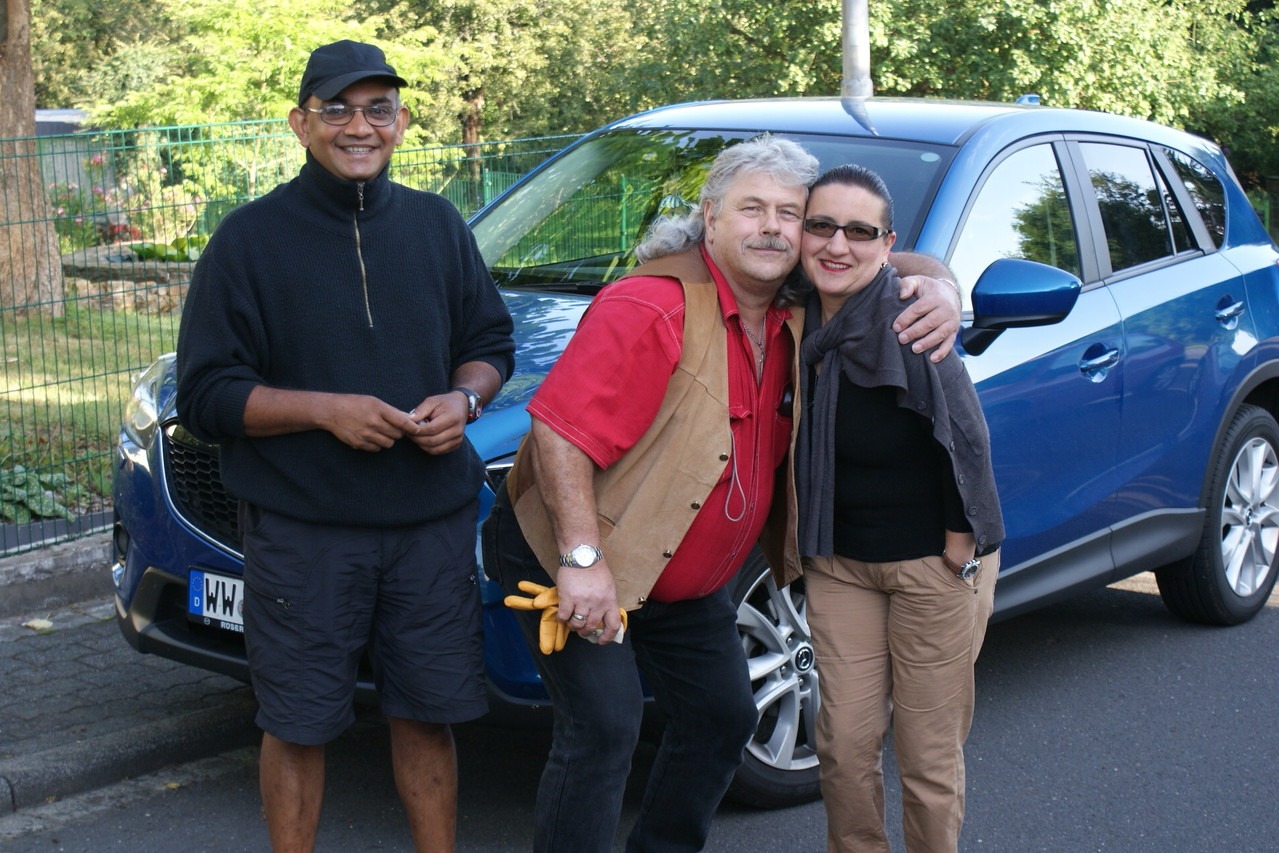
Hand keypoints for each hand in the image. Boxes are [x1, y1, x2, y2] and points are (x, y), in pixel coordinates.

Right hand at [322, 394, 416, 450]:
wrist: (332, 411)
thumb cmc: (355, 404)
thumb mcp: (374, 401)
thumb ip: (391, 411)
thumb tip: (409, 419)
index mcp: (378, 409)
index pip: (402, 421)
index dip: (413, 427)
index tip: (418, 430)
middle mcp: (373, 422)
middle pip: (397, 435)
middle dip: (398, 432)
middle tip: (393, 427)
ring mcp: (366, 434)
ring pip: (389, 443)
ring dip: (388, 439)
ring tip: (380, 431)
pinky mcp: (359, 444)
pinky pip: (377, 448)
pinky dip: (377, 444)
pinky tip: (371, 436)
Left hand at [405, 391, 467, 454]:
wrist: (461, 406)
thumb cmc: (444, 403)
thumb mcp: (432, 401)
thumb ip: (420, 411)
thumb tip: (408, 421)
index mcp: (453, 417)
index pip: (432, 429)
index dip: (418, 431)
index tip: (408, 429)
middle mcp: (457, 430)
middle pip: (433, 441)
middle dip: (417, 439)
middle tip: (409, 434)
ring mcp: (458, 439)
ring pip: (435, 449)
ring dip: (421, 445)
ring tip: (415, 437)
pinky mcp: (456, 445)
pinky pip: (438, 451)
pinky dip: (428, 448)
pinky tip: (423, 440)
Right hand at [503, 581, 627, 652]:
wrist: (582, 555)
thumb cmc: (596, 570)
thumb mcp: (608, 587)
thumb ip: (606, 603)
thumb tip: (602, 620)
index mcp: (610, 601)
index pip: (613, 625)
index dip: (608, 637)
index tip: (601, 641)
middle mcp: (598, 603)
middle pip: (592, 627)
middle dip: (585, 632)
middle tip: (582, 630)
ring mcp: (582, 601)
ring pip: (577, 624)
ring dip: (574, 626)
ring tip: (572, 622)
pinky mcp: (568, 598)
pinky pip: (564, 617)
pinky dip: (563, 619)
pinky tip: (563, 614)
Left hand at [893, 276, 961, 362]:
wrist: (950, 293)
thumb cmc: (929, 289)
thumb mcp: (919, 281)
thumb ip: (908, 284)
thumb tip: (902, 295)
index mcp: (935, 297)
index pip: (919, 308)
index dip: (906, 318)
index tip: (896, 327)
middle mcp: (946, 309)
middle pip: (930, 322)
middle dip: (915, 332)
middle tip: (901, 339)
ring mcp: (952, 321)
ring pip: (940, 333)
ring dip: (927, 343)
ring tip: (914, 349)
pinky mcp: (954, 331)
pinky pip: (949, 343)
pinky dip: (942, 352)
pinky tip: (932, 359)